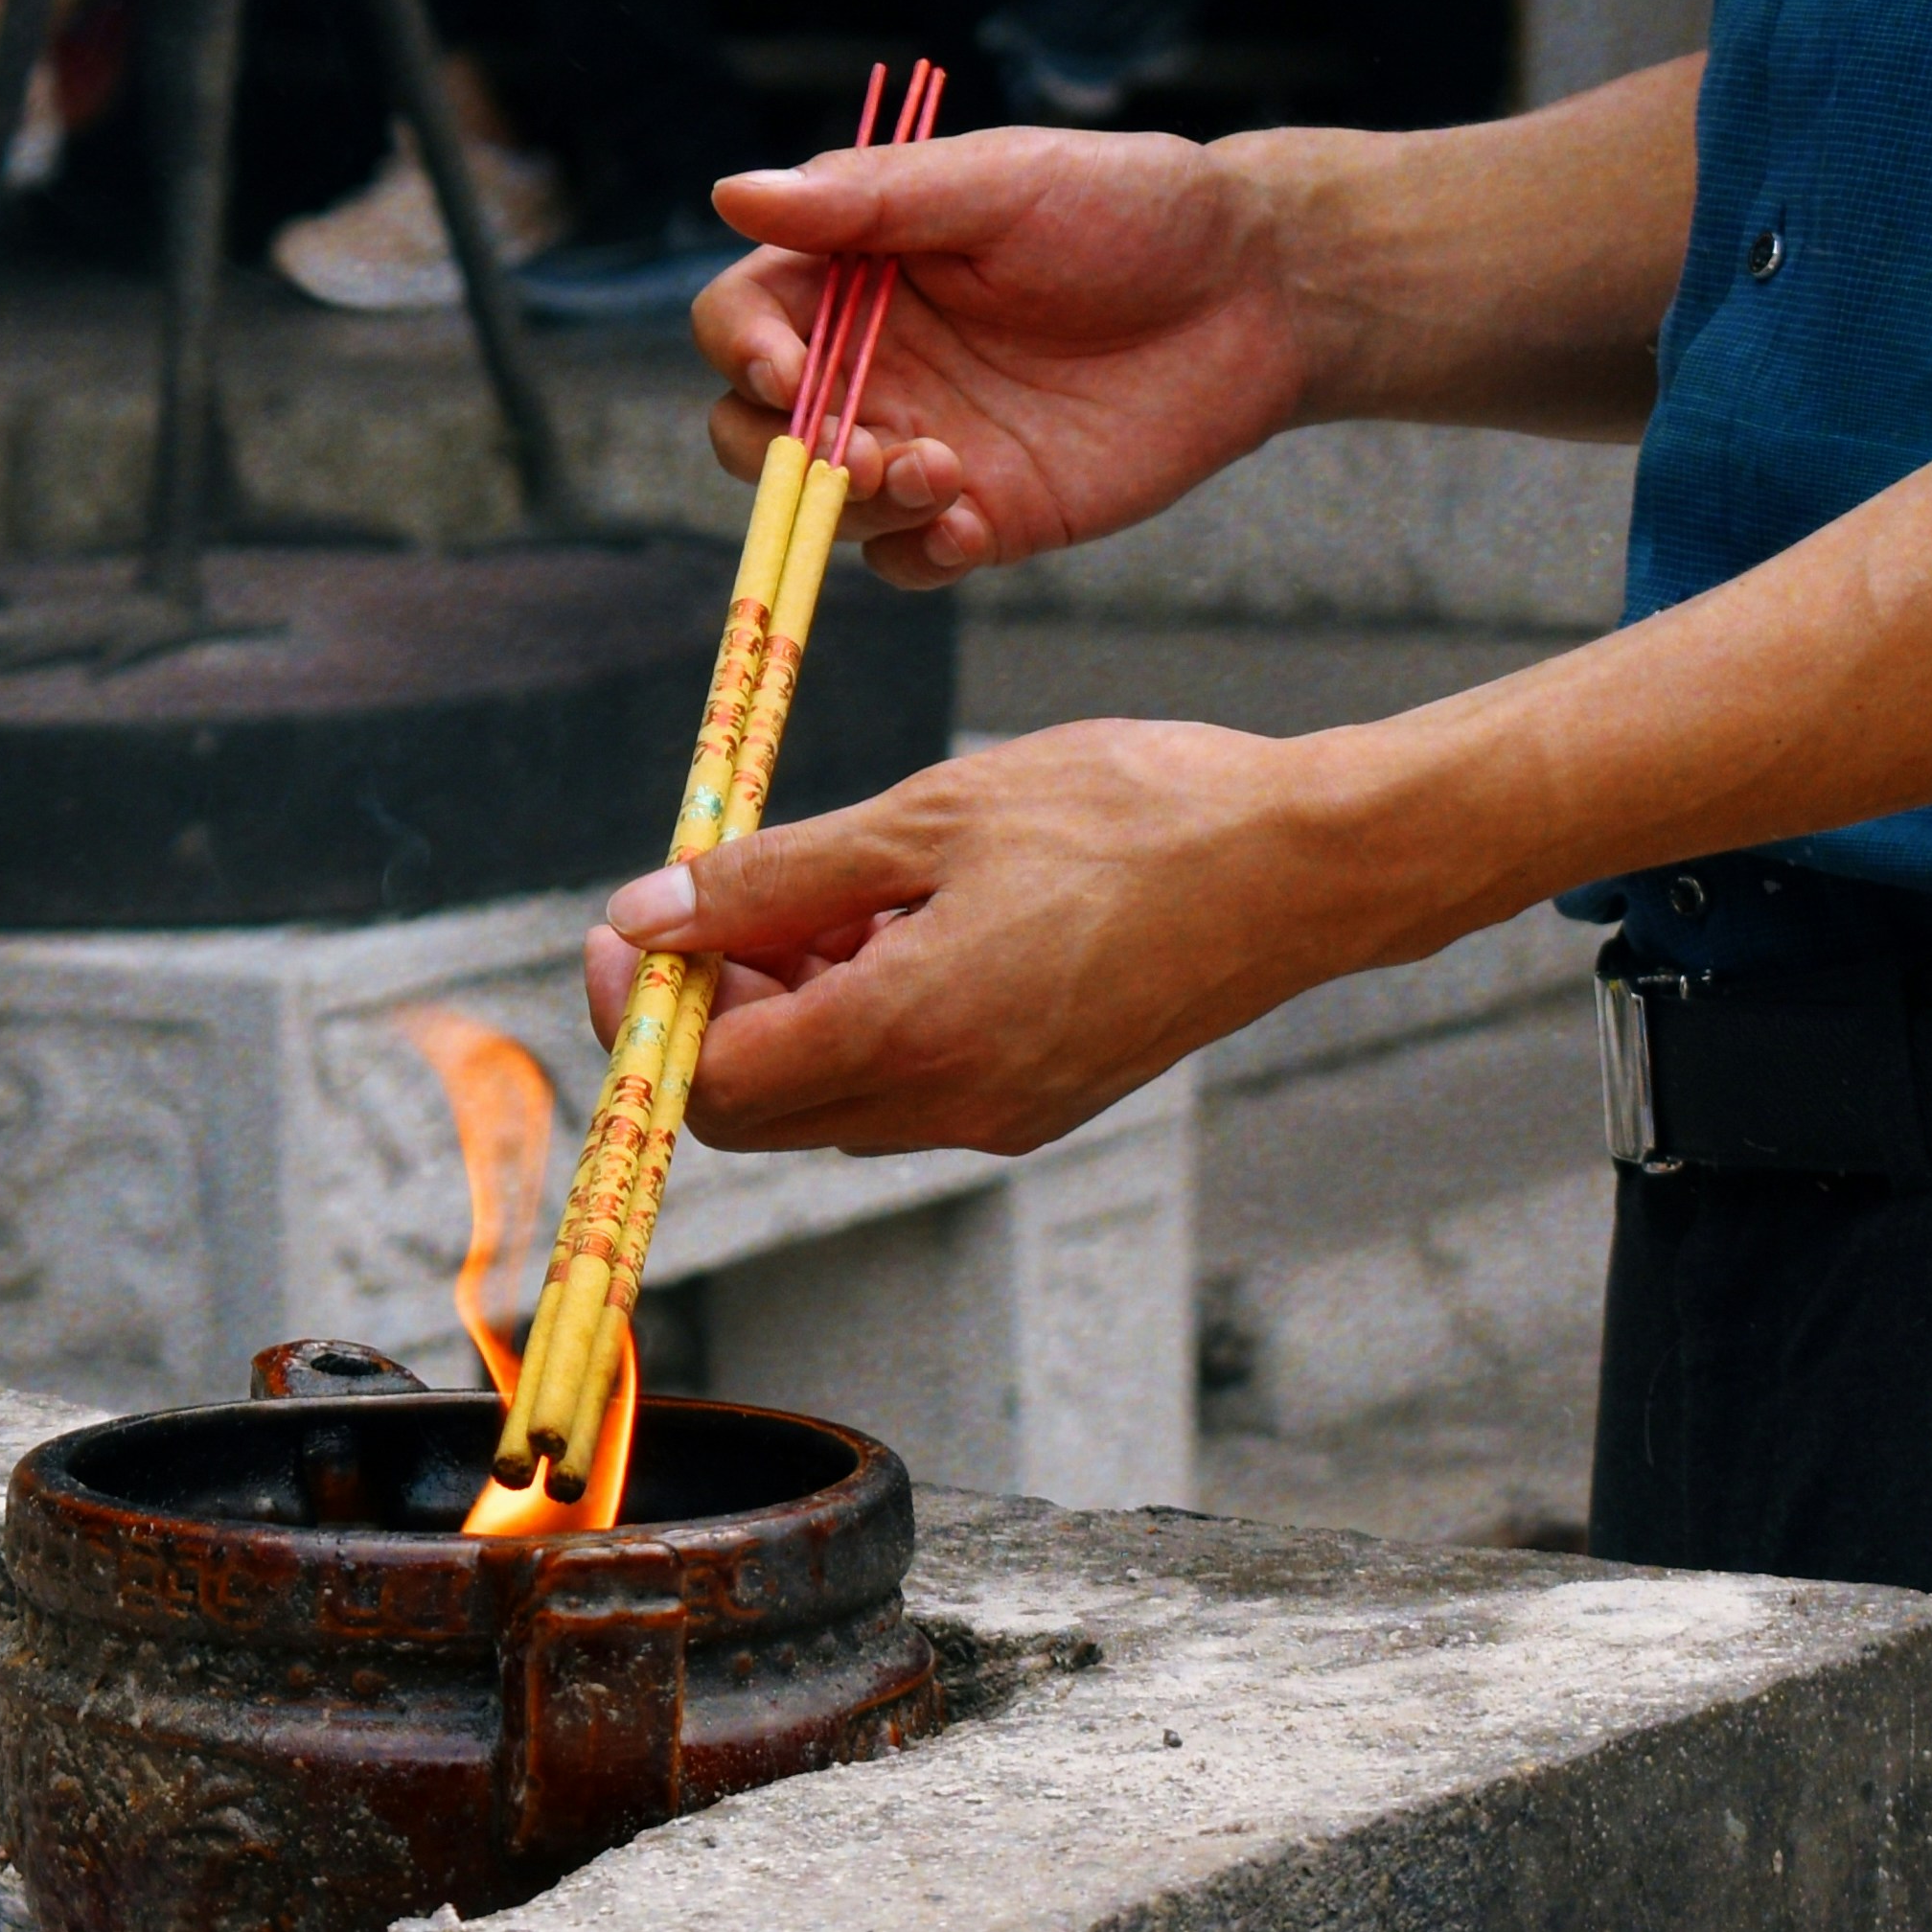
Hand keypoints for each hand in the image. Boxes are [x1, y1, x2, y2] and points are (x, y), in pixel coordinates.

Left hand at [570, 722, 1438, 1155]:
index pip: (705, 1088)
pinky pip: (903, 1083)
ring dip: (790, 1004)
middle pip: (754, 1110)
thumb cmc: (1131, 815)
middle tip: (721, 893)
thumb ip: (773, 879)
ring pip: (828, 1096)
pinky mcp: (1038, 1102)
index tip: (628, 928)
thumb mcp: (926, 816)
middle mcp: (947, 1107)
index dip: (641, 1014)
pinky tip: (903, 915)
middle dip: (707, 1010)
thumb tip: (646, 916)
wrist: (1303, 864)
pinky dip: (864, 1012)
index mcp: (909, 1036)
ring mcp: (998, 1116)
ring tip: (836, 886)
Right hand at [681, 119, 1338, 586]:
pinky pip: (907, 562)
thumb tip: (731, 192)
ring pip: (822, 507)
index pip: (741, 321)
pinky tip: (974, 523)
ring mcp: (924, 442)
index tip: (793, 374)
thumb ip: (870, 199)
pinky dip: (917, 556)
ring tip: (943, 475)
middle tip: (867, 449)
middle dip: (785, 455)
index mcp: (855, 273)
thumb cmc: (1132, 210)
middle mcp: (873, 364)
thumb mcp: (1001, 182)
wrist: (1258, 295)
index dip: (745, 353)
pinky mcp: (986, 512)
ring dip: (854, 508)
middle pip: (751, 432)